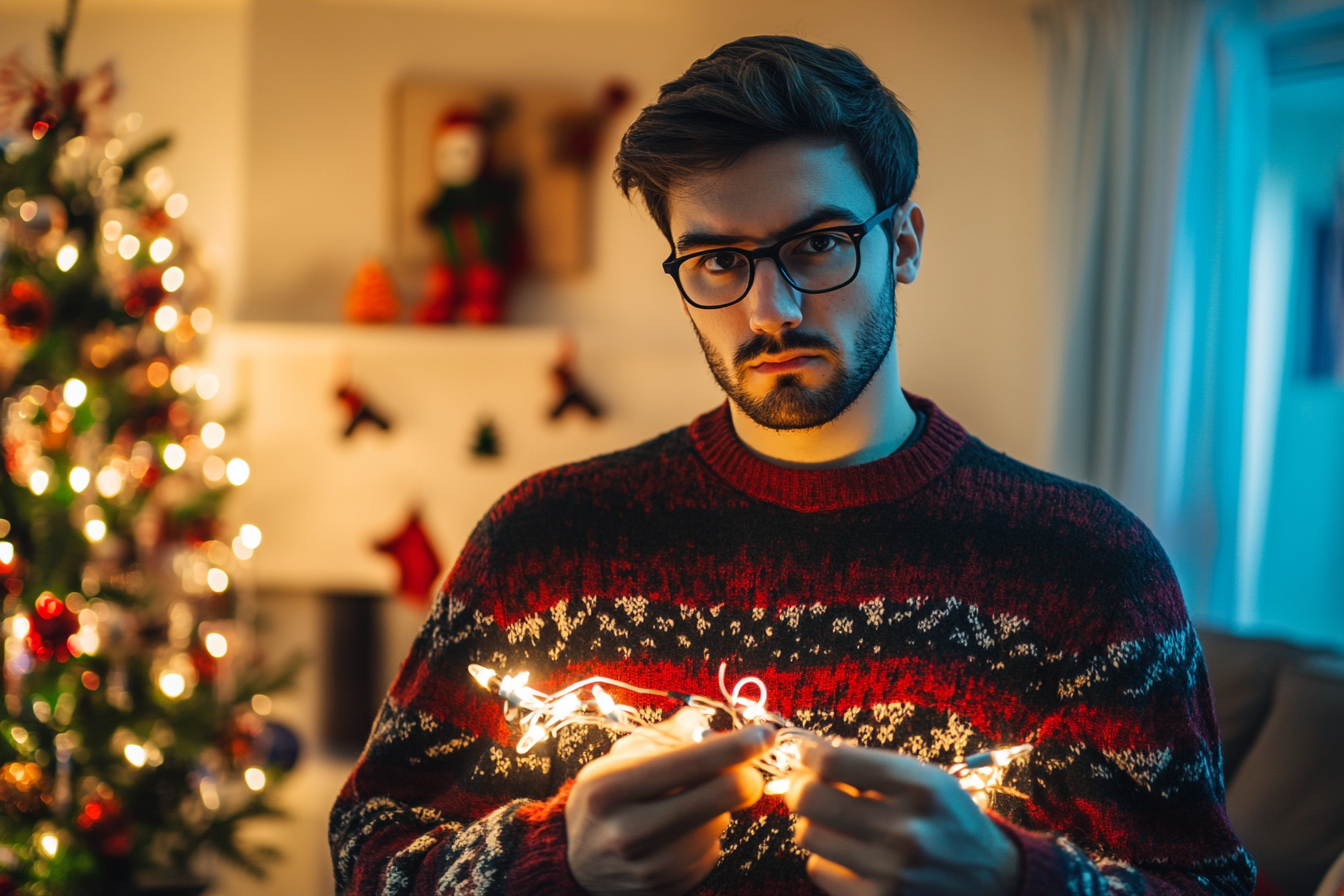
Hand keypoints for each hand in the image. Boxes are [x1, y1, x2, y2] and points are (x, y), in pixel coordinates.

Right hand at [565, 708, 775, 895]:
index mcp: (609, 787)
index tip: (764, 735)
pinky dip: (708, 835)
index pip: (687, 762)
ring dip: (721, 808)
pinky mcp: (667, 888)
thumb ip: (663, 736)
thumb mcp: (616, 759)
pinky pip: (710, 852)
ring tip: (697, 800)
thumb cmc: (604, 799)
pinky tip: (687, 829)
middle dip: (744, 777)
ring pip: (719, 825)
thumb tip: (705, 720)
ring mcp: (648, 867)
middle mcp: (627, 831)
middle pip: (717, 797)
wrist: (577, 864)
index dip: (734, 747)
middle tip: (749, 770)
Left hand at [784, 742, 1021, 895]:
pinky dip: (828, 859)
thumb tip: (810, 758)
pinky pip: (818, 869)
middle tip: (808, 789)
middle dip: (801, 789)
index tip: (808, 758)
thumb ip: (870, 767)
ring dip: (817, 825)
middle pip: (810, 799)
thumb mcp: (924, 779)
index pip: (833, 763)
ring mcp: (891, 871)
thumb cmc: (946, 818)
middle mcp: (905, 831)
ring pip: (809, 835)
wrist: (991, 879)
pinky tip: (852, 855)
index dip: (809, 757)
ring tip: (838, 824)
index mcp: (919, 788)